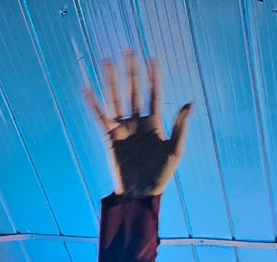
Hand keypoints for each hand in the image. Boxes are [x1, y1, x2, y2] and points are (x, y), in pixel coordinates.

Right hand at [84, 52, 191, 197]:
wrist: (140, 195)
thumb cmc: (160, 176)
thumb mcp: (175, 151)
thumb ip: (180, 127)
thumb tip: (190, 103)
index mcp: (154, 125)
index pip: (153, 95)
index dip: (153, 77)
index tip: (152, 59)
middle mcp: (137, 123)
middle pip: (133, 92)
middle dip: (131, 72)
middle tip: (128, 51)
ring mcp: (123, 129)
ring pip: (115, 99)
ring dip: (111, 81)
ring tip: (106, 62)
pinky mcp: (110, 138)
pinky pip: (100, 117)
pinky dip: (93, 104)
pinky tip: (87, 89)